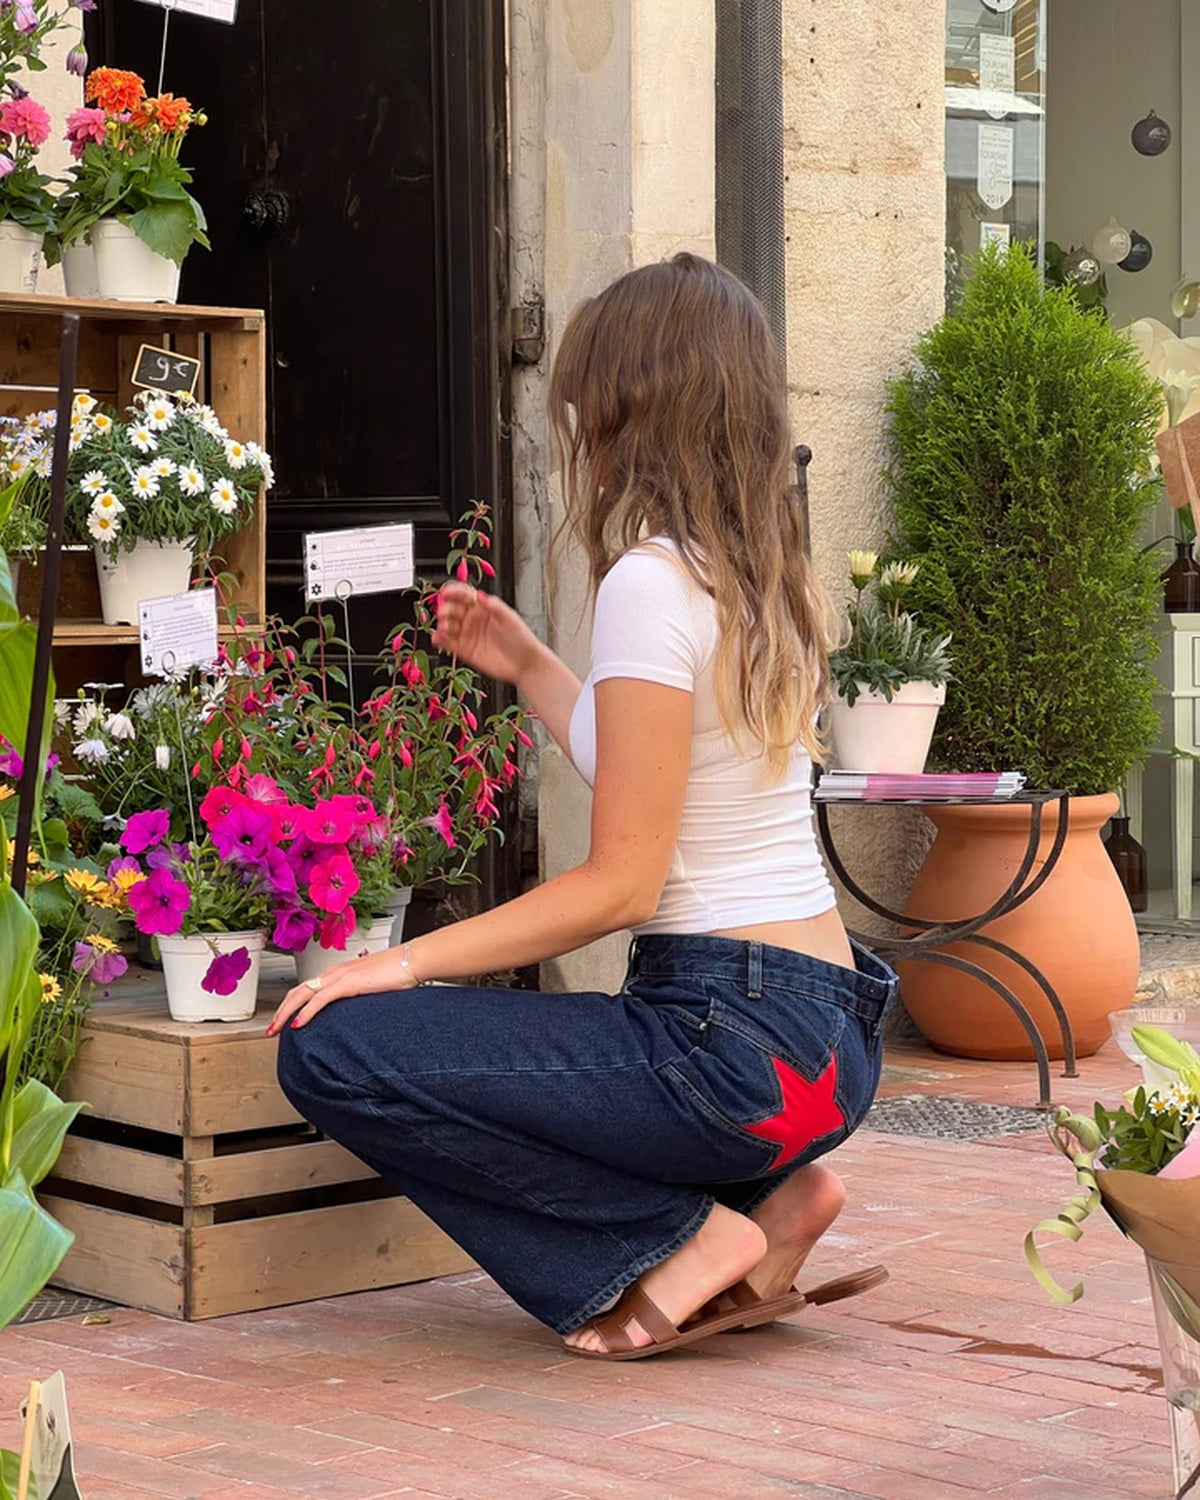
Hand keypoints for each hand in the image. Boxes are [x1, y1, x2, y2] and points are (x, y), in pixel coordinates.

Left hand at [266, 945, 420, 1033]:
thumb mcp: (373, 987)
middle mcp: (334, 972)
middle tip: (270, 1030)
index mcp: (338, 973)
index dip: (291, 1005)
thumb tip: (356, 1012)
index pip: (307, 989)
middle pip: (297, 992)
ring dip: (285, 1014)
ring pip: (302, 996)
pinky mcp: (347, 983)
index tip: (283, 1021)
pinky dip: (305, 1014)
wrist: (413, 960)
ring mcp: (339, 976)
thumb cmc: (399, 972)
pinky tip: (297, 1025)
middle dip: (280, 1011)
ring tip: (275, 1030)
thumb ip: (360, 996)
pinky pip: (319, 1000)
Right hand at [432, 583, 539, 685]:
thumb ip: (495, 606)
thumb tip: (479, 595)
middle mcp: (473, 619)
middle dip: (445, 608)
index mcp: (483, 607)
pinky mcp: (464, 650)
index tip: (446, 591)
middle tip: (444, 612)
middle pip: (452, 608)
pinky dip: (439, 639)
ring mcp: (467, 634)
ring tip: (444, 627)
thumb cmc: (521, 639)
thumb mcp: (510, 619)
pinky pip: (447, 642)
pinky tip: (437, 637)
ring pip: (447, 625)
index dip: (453, 591)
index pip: (464, 595)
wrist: (525, 664)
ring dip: (442, 623)